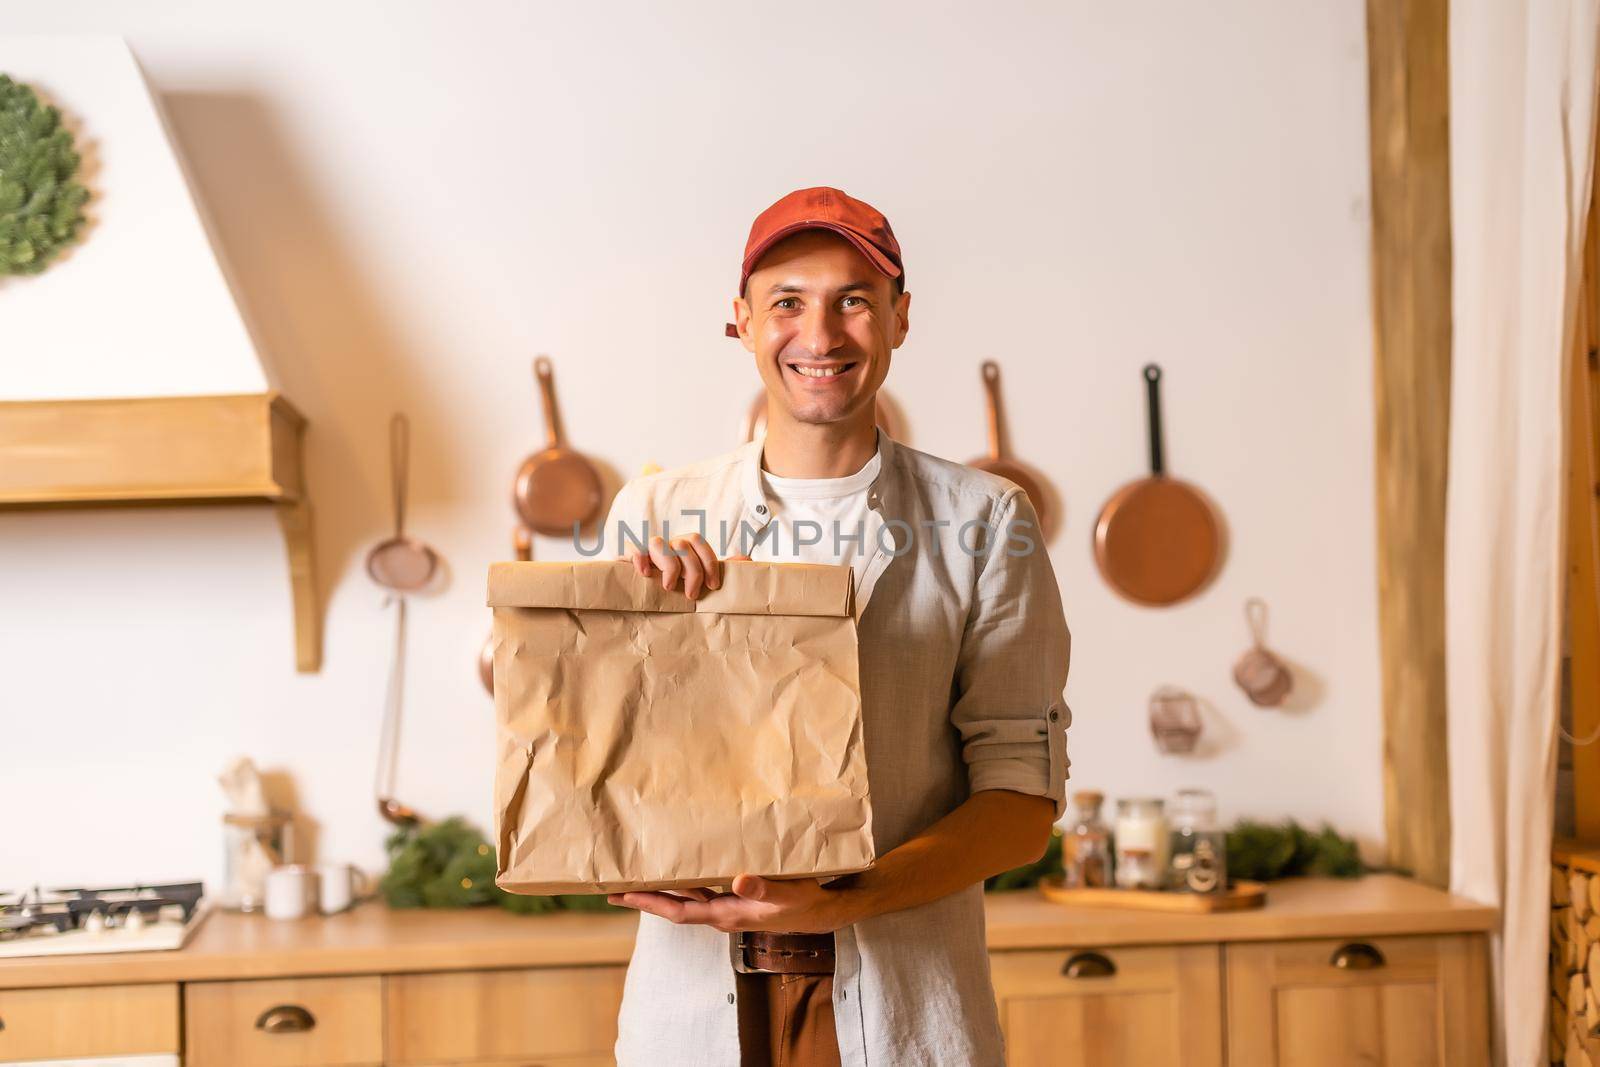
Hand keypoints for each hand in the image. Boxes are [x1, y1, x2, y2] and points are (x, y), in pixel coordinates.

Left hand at [606, 874, 857, 933]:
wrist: (823, 911)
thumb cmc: (804, 902)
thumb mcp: (786, 893)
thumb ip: (763, 886)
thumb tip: (738, 881)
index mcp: (727, 914)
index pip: (678, 910)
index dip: (650, 903)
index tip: (623, 894)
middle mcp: (722, 913)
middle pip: (674, 906)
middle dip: (645, 898)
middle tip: (614, 887)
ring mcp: (729, 908)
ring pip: (687, 899)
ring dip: (663, 890)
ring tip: (639, 878)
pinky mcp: (737, 899)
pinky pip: (703, 892)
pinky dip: (686, 883)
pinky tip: (681, 871)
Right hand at [625, 533, 747, 599]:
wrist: (636, 592)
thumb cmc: (673, 586)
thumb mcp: (697, 580)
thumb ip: (718, 570)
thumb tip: (747, 560)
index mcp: (683, 547)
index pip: (697, 540)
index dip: (708, 561)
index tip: (713, 586)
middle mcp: (666, 545)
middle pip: (682, 544)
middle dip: (692, 570)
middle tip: (691, 595)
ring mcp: (647, 550)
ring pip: (659, 543)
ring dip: (669, 565)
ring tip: (668, 587)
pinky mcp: (629, 557)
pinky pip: (633, 548)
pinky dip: (639, 557)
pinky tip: (646, 573)